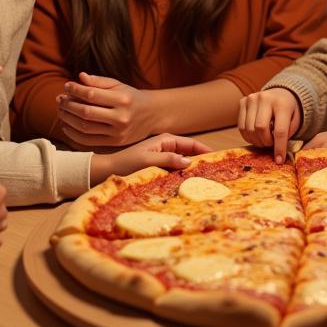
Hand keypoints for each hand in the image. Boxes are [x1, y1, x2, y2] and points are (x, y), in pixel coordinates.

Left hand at [58, 73, 157, 147]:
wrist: (152, 115)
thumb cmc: (131, 97)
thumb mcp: (119, 85)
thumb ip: (100, 81)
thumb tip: (80, 77)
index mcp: (123, 99)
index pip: (92, 95)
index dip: (76, 90)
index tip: (67, 86)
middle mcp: (121, 117)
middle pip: (86, 112)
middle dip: (69, 105)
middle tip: (60, 99)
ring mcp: (118, 132)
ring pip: (85, 127)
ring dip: (68, 119)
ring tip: (61, 111)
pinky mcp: (115, 143)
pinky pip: (88, 141)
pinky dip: (74, 134)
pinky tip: (66, 126)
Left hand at [90, 135, 212, 182]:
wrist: (108, 172)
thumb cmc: (126, 164)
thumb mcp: (147, 160)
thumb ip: (167, 159)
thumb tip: (188, 161)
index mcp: (165, 140)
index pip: (191, 143)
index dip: (204, 149)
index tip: (218, 157)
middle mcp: (166, 148)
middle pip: (189, 153)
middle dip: (202, 160)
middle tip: (216, 171)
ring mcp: (163, 159)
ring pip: (183, 164)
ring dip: (192, 170)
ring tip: (206, 180)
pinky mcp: (159, 169)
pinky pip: (175, 172)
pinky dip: (183, 177)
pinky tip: (189, 186)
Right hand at [238, 88, 300, 163]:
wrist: (281, 93)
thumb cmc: (289, 111)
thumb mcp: (295, 121)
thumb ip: (287, 135)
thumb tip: (277, 155)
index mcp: (283, 103)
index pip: (279, 130)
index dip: (279, 148)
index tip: (279, 160)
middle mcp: (266, 98)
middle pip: (261, 129)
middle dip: (266, 142)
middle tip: (271, 145)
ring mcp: (252, 98)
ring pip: (249, 129)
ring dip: (257, 140)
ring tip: (264, 140)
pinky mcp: (243, 101)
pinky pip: (241, 125)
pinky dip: (248, 136)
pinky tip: (256, 136)